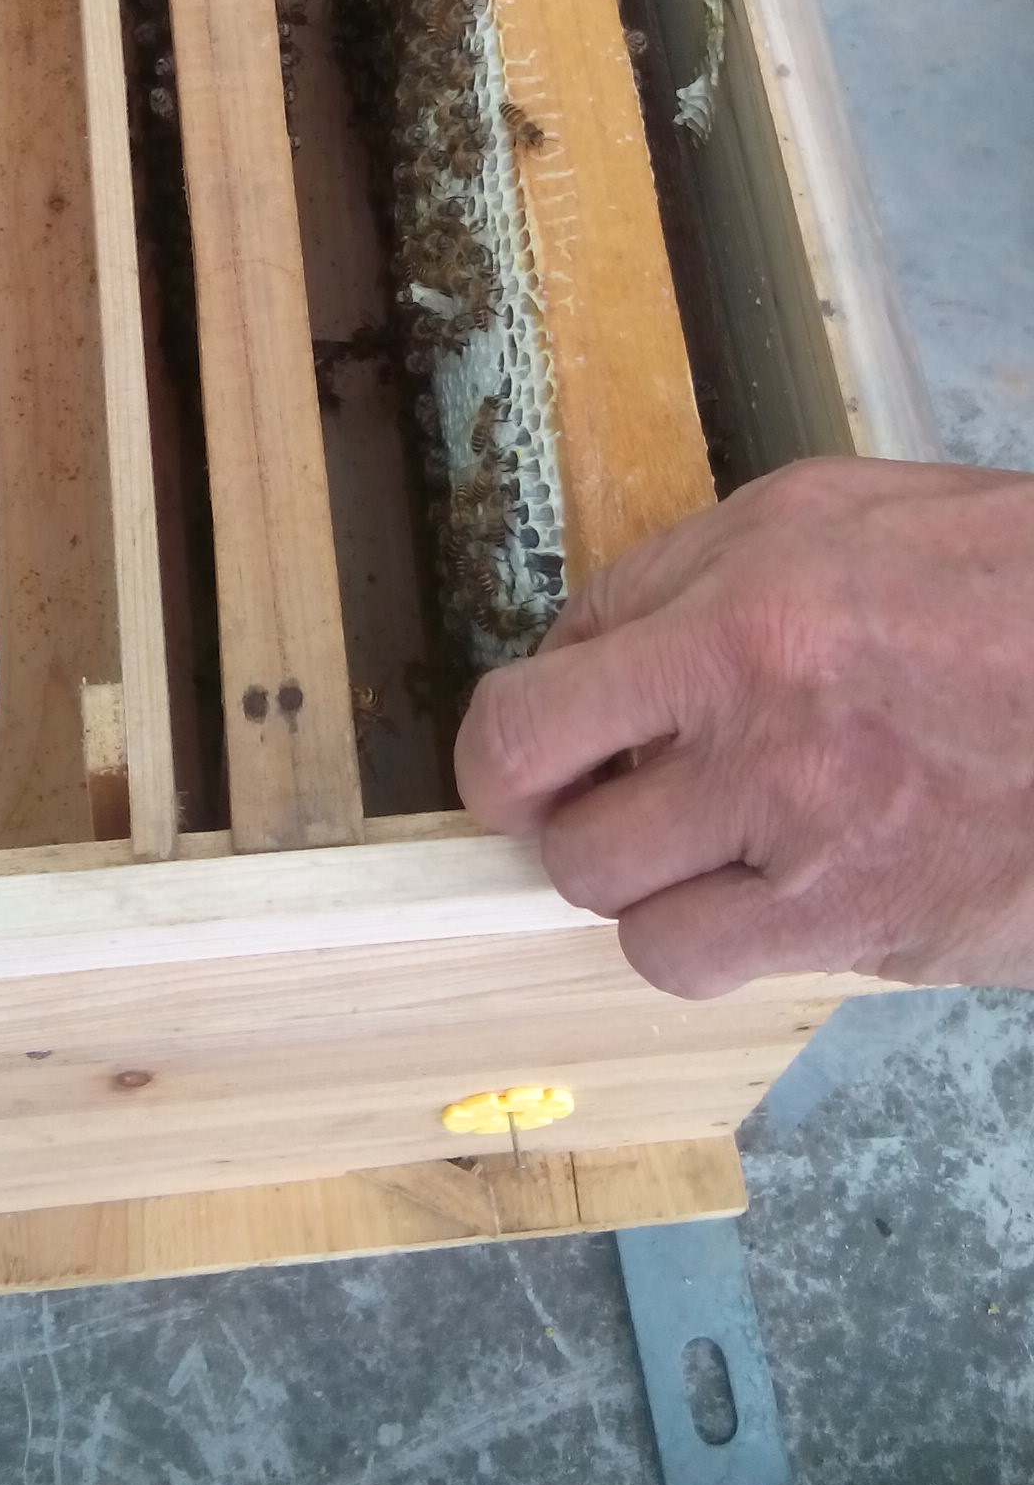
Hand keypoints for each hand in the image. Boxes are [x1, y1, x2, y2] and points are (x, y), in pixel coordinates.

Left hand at [455, 458, 1033, 997]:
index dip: (501, 760)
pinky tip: (780, 886)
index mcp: (741, 625)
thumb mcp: (825, 511)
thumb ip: (674, 574)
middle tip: (626, 797)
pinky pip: (735, 974)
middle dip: (582, 825)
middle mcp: (769, 752)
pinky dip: (734, 942)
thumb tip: (573, 650)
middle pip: (572, 850)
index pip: (528, 727)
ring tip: (709, 844)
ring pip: (641, 934)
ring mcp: (828, 861)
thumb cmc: (999, 576)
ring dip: (654, 894)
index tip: (521, 765)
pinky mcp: (882, 938)